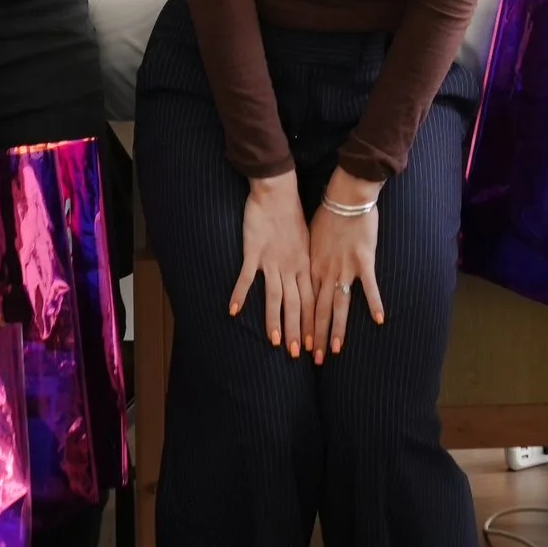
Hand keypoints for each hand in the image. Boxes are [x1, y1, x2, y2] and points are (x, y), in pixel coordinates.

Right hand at [230, 172, 312, 355]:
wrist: (277, 192)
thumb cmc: (292, 215)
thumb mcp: (307, 242)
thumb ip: (306, 265)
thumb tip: (310, 284)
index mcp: (304, 265)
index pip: (311, 300)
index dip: (312, 324)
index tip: (314, 346)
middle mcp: (291, 267)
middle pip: (296, 304)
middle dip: (298, 330)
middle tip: (298, 354)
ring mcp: (272, 260)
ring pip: (275, 296)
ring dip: (275, 320)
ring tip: (275, 342)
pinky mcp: (254, 251)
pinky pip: (247, 276)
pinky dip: (240, 293)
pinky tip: (233, 310)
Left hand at [306, 184, 386, 364]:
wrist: (345, 196)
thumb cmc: (327, 214)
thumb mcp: (311, 238)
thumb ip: (311, 259)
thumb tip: (306, 274)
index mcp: (312, 268)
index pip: (306, 304)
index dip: (304, 326)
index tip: (302, 345)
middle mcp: (326, 273)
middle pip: (319, 310)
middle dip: (316, 336)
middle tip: (314, 359)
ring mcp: (345, 268)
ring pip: (339, 305)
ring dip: (336, 329)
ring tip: (335, 350)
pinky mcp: (364, 261)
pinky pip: (369, 286)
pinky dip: (374, 303)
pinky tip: (379, 320)